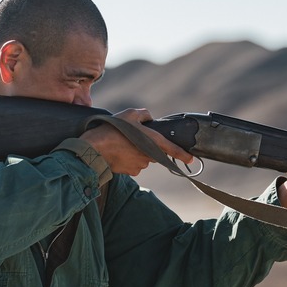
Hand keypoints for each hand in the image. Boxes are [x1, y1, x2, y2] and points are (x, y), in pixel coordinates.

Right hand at [79, 108, 193, 175]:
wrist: (94, 150)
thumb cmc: (112, 130)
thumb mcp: (129, 114)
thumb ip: (144, 114)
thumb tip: (149, 119)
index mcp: (152, 141)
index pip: (172, 149)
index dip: (183, 155)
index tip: (191, 160)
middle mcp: (149, 156)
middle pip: (154, 152)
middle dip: (147, 145)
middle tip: (132, 138)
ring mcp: (140, 165)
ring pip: (143, 158)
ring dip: (137, 152)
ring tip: (122, 144)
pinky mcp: (131, 172)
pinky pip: (134, 165)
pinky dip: (129, 159)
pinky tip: (119, 153)